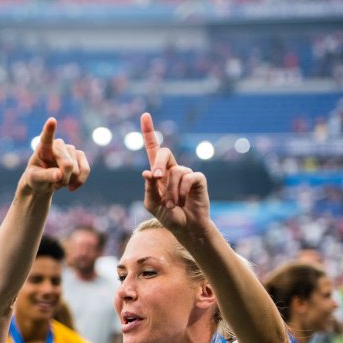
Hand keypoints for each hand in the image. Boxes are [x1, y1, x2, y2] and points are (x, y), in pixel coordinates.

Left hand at [21, 118, 89, 195]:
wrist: (44, 181)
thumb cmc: (36, 178)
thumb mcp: (35, 180)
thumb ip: (45, 176)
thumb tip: (59, 174)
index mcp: (42, 148)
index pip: (46, 138)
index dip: (50, 130)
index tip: (52, 120)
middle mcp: (57, 145)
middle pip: (67, 164)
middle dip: (63, 178)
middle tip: (53, 184)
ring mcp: (70, 149)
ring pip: (76, 170)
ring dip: (68, 181)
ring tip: (58, 182)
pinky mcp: (80, 156)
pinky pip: (86, 170)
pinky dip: (79, 181)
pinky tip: (71, 187)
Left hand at [140, 113, 208, 231]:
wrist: (186, 228)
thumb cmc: (168, 215)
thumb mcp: (152, 204)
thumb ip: (149, 188)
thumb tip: (147, 172)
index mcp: (158, 172)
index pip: (153, 148)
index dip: (148, 132)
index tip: (145, 114)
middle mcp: (172, 169)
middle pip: (163, 152)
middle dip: (158, 164)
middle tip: (157, 177)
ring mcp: (186, 173)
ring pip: (175, 172)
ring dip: (170, 191)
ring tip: (172, 204)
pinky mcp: (198, 178)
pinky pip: (187, 178)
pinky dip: (181, 191)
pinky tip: (182, 201)